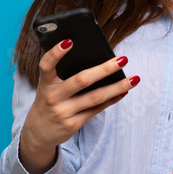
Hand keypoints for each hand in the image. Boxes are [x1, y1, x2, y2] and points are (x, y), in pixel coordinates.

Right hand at [19, 38, 138, 173]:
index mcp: (45, 83)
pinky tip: (123, 91)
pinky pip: (96, 109)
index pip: (46, 65)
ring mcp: (63, 112)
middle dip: (104, 69)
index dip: (56, 53)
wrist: (37, 133)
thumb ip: (63, 75)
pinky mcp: (73, 124)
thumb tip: (97, 60)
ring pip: (95, 97)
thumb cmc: (49, 101)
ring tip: (134, 78)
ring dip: (117, 87)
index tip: (70, 40)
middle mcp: (53, 97)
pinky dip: (112, 99)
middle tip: (123, 59)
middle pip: (81, 80)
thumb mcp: (49, 87)